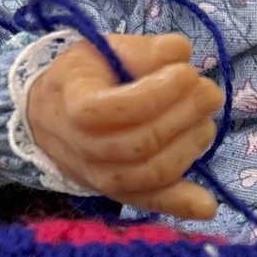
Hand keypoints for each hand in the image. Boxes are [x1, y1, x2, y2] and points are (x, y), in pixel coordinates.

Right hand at [27, 31, 222, 220]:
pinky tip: (207, 206)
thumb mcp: (102, 51)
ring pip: (152, 173)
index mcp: (76, 106)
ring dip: (190, 146)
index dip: (162, 92)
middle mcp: (85, 149)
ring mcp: (101, 177)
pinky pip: (151, 203)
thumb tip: (181, 51)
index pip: (123, 108)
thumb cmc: (83, 79)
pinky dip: (180, 205)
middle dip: (185, 116)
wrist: (48, 118)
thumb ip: (142, 50)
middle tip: (208, 92)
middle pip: (142, 143)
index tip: (186, 72)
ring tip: (205, 120)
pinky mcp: (119, 194)